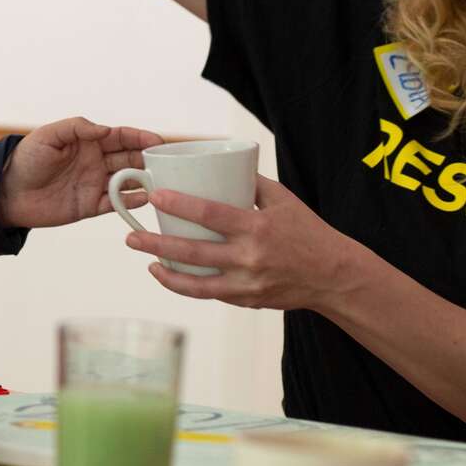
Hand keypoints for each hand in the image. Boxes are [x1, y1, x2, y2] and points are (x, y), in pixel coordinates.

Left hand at [0, 119, 164, 227]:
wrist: (7, 192)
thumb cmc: (26, 159)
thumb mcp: (49, 135)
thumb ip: (78, 128)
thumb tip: (106, 130)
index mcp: (88, 142)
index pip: (121, 137)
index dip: (140, 137)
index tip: (158, 141)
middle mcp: (95, 162)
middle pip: (130, 158)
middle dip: (148, 159)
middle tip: (166, 162)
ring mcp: (94, 184)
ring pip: (128, 181)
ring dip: (144, 180)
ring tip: (161, 181)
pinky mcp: (90, 206)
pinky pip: (116, 203)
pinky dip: (131, 201)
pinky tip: (144, 198)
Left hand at [126, 175, 364, 311]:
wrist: (334, 275)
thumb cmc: (307, 231)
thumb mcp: (283, 200)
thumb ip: (250, 183)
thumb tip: (218, 166)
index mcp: (257, 227)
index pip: (211, 214)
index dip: (180, 205)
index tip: (155, 196)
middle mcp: (249, 257)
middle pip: (193, 252)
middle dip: (157, 244)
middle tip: (131, 237)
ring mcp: (247, 283)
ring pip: (196, 283)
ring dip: (166, 273)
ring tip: (146, 262)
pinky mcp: (247, 300)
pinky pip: (209, 294)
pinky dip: (186, 287)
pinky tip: (169, 276)